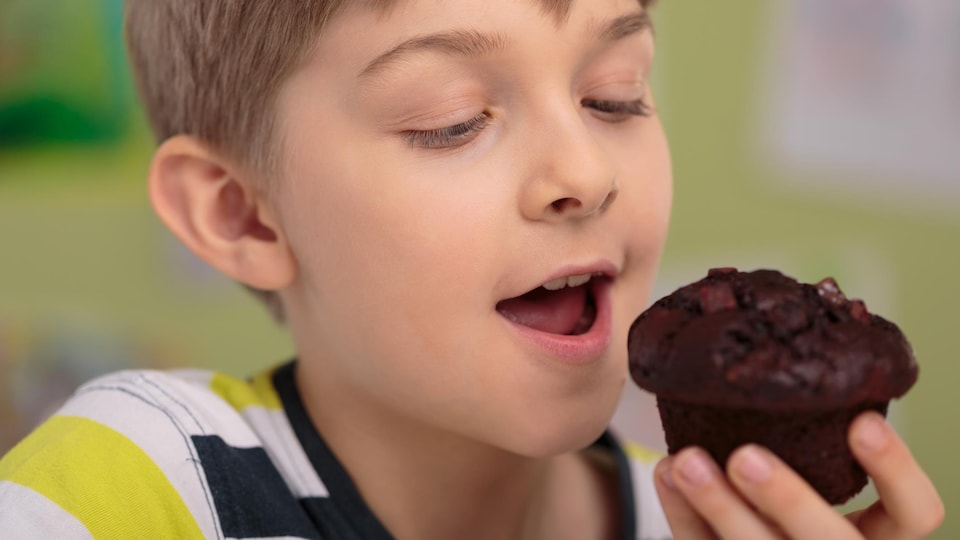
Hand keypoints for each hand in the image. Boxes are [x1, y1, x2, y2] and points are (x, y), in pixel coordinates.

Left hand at [653, 412, 943, 538]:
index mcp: (877, 533)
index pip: (914, 514)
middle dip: (787, 499)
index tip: (861, 420)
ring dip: (719, 507)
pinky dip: (682, 512)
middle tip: (745, 457)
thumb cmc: (796, 488)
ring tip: (685, 460)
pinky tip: (666, 473)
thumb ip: (819, 433)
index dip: (896, 471)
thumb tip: (786, 347)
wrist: (749, 523)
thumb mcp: (823, 464)